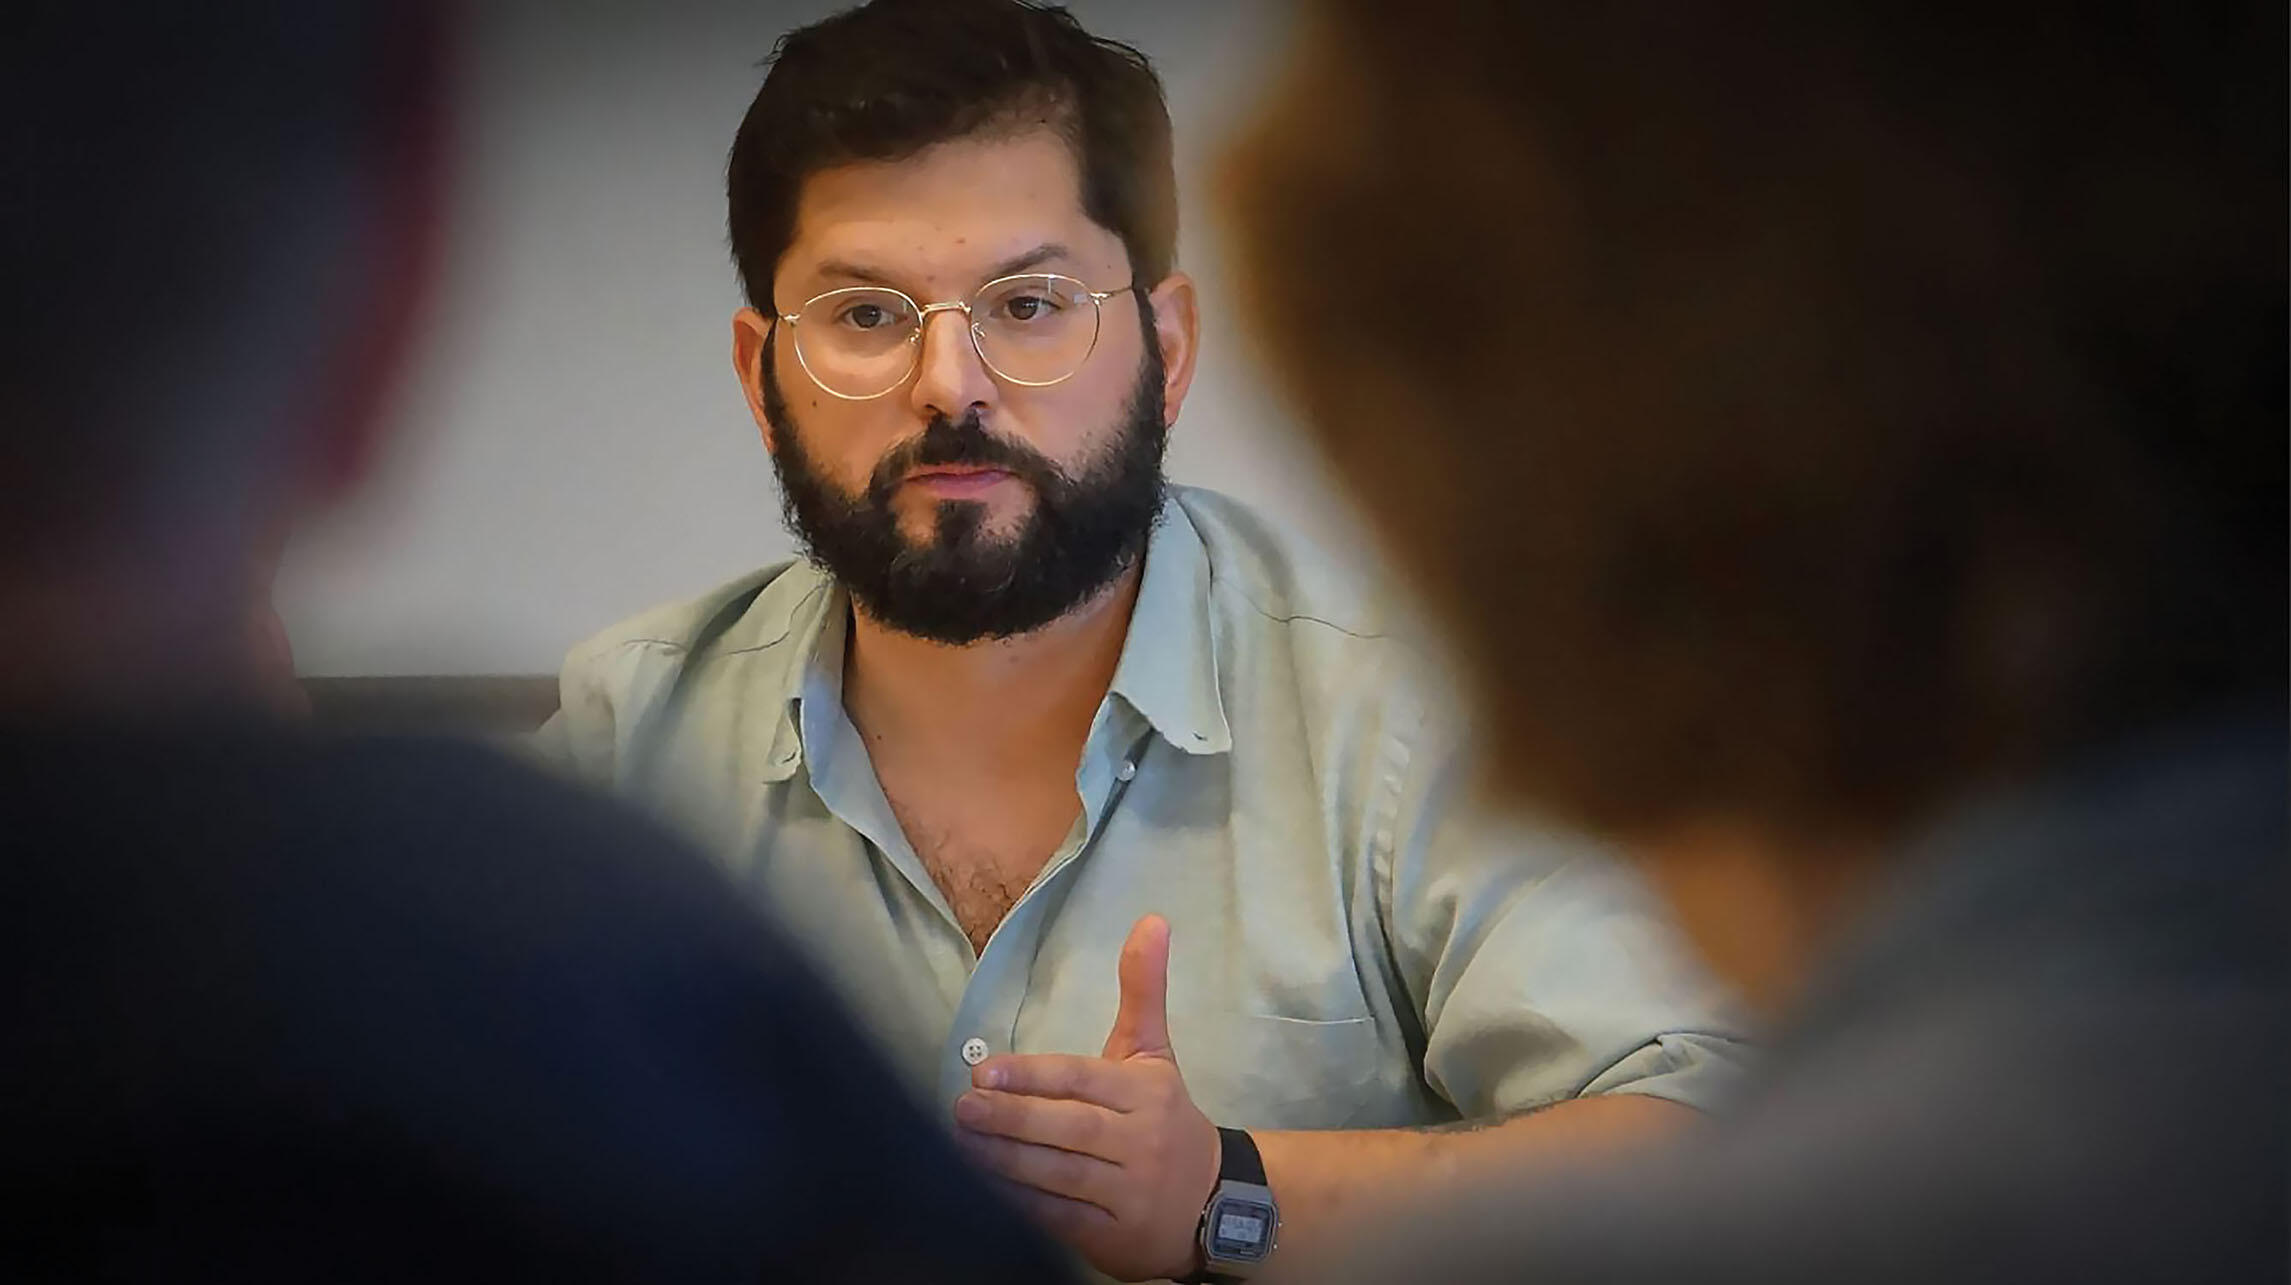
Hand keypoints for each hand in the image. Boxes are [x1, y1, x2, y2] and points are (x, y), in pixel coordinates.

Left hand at [955, 914, 1219, 1281]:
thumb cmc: (1165, 1118)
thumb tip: (1151, 920)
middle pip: (1069, 1127)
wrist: (1214, 1202)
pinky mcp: (1118, 1237)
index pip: (1083, 1079)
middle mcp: (1141, 1142)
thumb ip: (1143, 990)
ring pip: (1061, 1175)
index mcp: (1146, 1093)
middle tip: (961, 1107)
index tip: (985, 1071)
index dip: (1033, 1076)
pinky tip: (988, 1189)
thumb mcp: (1155, 1055)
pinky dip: (1025, 1206)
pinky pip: (1063, 1220)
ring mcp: (1131, 1193)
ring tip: (962, 1144)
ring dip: (1007, 1161)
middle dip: (1012, 1118)